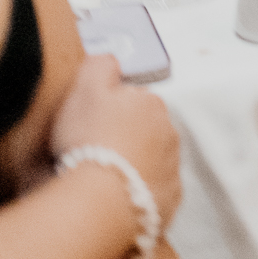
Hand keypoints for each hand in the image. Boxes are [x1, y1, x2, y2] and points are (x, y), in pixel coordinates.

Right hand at [49, 55, 182, 229]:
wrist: (101, 199)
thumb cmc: (90, 140)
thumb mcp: (85, 89)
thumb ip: (99, 66)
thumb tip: (111, 59)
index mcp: (151, 104)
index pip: (134, 98)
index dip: (110, 108)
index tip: (91, 122)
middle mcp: (169, 132)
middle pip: (146, 128)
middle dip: (126, 135)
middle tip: (94, 150)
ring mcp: (172, 166)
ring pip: (153, 157)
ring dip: (134, 162)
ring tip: (103, 175)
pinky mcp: (169, 197)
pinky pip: (154, 188)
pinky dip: (139, 189)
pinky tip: (117, 195)